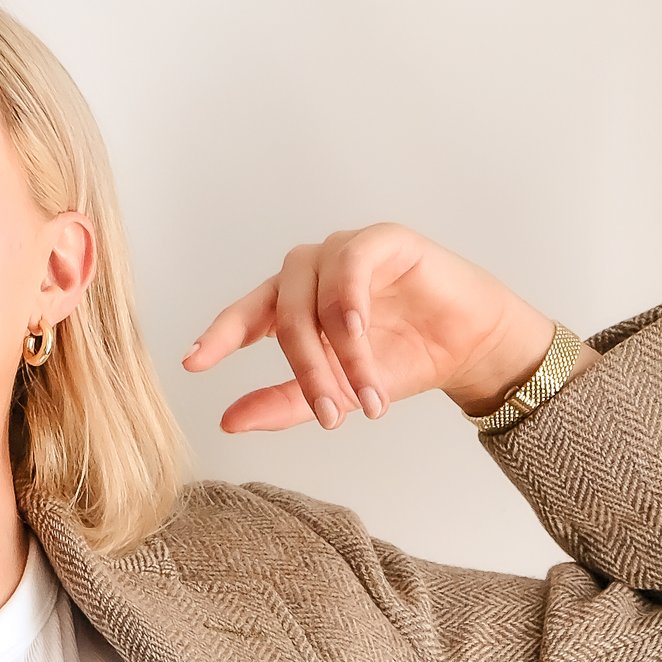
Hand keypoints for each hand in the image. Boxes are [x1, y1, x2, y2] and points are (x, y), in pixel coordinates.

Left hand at [184, 224, 580, 433]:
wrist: (468, 348)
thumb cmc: (402, 361)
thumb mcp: (338, 394)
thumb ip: (285, 404)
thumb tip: (228, 421)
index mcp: (294, 303)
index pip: (246, 315)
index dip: (219, 336)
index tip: (192, 364)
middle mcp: (314, 272)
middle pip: (283, 312)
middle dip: (303, 368)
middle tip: (328, 414)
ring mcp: (346, 252)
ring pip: (317, 295)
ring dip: (336, 351)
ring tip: (362, 395)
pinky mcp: (384, 239)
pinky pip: (352, 266)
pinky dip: (352, 307)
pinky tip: (362, 337)